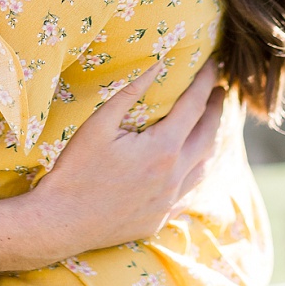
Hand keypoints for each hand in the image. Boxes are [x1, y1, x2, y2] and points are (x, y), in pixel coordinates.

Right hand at [0, 60, 224, 272]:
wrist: (65, 220)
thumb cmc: (77, 169)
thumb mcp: (97, 125)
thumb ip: (129, 94)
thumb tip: (156, 67)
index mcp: (163, 148)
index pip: (193, 107)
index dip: (204, 83)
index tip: (214, 65)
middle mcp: (176, 174)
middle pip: (209, 135)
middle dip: (217, 109)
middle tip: (220, 91)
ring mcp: (171, 198)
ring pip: (205, 165)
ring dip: (211, 140)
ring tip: (210, 123)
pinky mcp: (162, 215)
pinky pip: (190, 189)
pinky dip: (197, 169)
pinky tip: (191, 164)